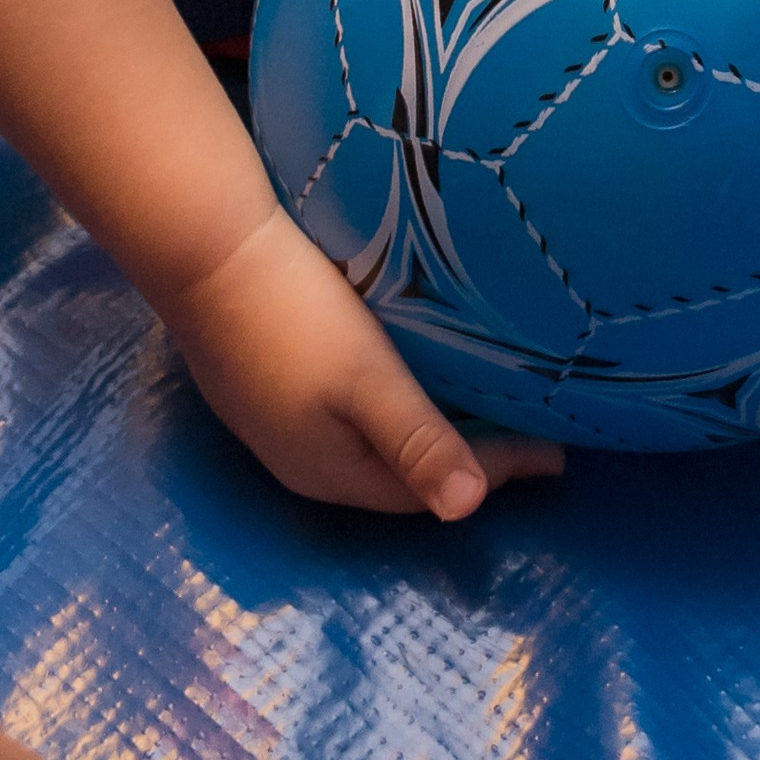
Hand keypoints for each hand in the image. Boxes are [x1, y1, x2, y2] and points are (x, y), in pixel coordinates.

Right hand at [166, 203, 562, 521]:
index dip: (494, 472)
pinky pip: (346, 412)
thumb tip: (469, 512)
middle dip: (463, 458)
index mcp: (328, 471)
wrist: (201, 247)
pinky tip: (411, 373)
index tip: (558, 452)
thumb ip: (417, 441)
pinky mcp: (265, 377)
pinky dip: (393, 405)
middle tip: (530, 432)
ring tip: (484, 403)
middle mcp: (300, 459)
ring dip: (427, 430)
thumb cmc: (294, 315)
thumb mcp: (366, 380)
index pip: (426, 489)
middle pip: (397, 474)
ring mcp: (275, 418)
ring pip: (370, 443)